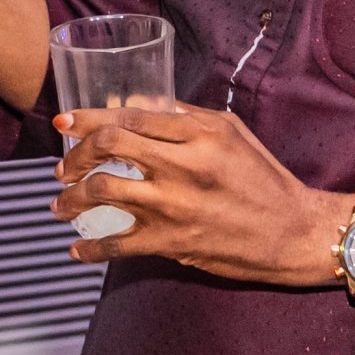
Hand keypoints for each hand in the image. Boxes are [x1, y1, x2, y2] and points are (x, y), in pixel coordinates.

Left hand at [49, 102, 350, 284]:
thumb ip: (183, 116)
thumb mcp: (231, 133)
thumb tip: (134, 103)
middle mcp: (184, 165)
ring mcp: (175, 205)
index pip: (129, 117)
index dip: (88, 118)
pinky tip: (76, 251)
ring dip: (70, 199)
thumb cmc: (263, 178)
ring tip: (59, 205)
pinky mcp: (173, 241)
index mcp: (199, 133)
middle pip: (108, 147)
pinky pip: (118, 244)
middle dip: (75, 155)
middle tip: (62, 167)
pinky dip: (90, 250)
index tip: (64, 124)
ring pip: (103, 192)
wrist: (294, 232)